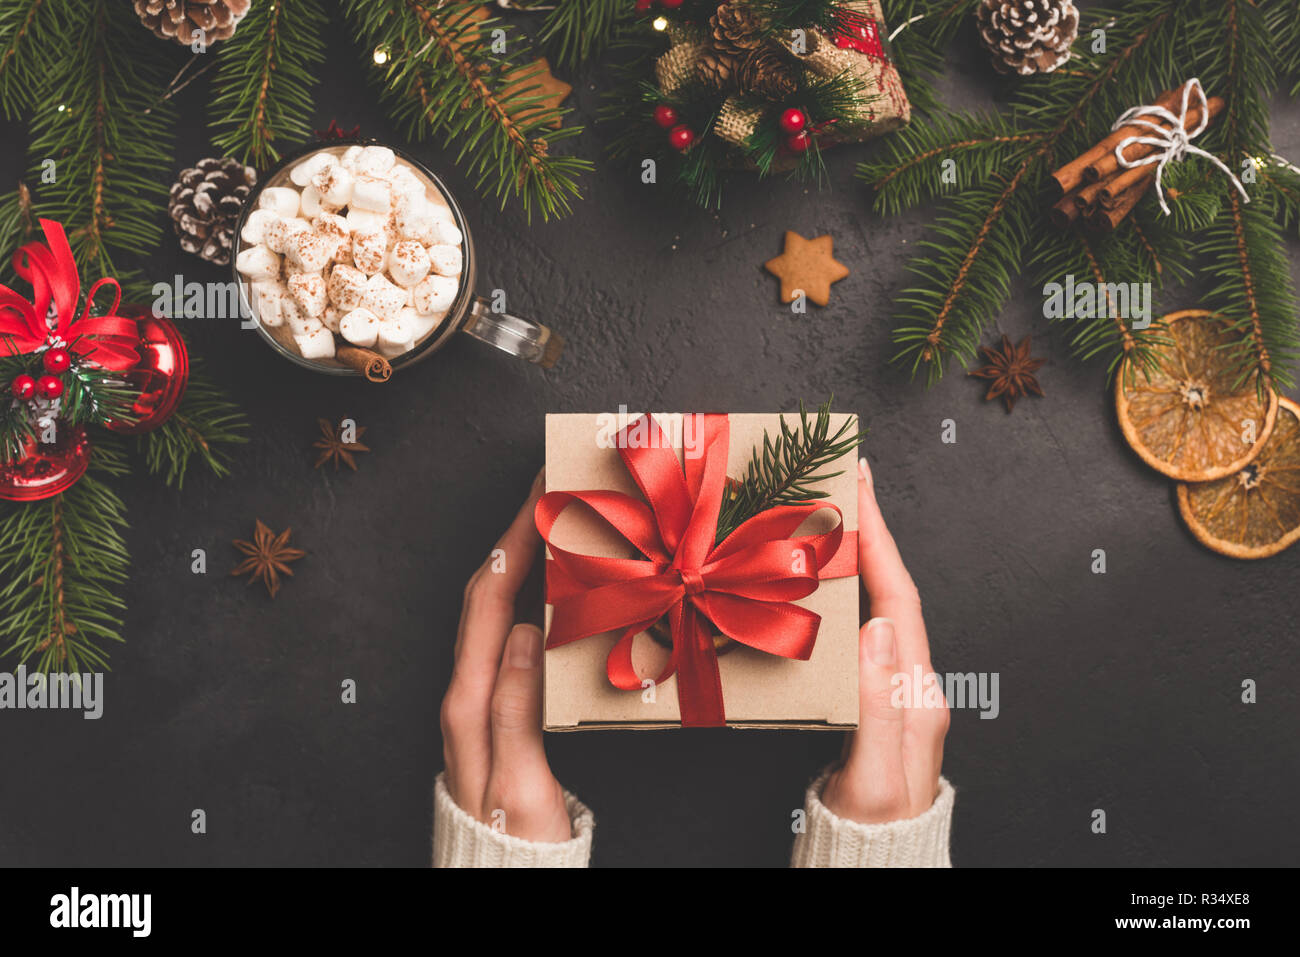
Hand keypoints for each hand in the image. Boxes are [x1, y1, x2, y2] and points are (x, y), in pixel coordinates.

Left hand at [439, 470, 570, 842]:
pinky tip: (553, 588)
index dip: (512, 543)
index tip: (537, 497)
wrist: (500, 875)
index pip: (488, 601)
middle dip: (514, 536)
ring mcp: (476, 693)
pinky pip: (507, 632)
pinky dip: (528, 596)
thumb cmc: (514, 836)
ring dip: (519, 560)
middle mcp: (465, 688)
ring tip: (553, 524)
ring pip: (495, 609)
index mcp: (468, 700)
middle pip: (485, 593)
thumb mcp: (519, 779)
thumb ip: (516, 707)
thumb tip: (526, 631)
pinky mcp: (493, 702)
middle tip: (547, 492)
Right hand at [821, 456, 949, 824]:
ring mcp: (894, 688)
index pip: (900, 597)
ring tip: (827, 521)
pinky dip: (842, 597)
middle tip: (841, 485)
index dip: (881, 539)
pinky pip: (858, 631)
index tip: (862, 486)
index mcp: (917, 690)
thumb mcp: (876, 769)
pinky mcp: (873, 698)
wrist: (878, 861)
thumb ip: (880, 702)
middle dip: (870, 534)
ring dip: (856, 560)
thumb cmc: (876, 823)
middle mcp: (911, 680)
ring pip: (874, 607)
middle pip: (891, 591)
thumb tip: (878, 627)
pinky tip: (818, 586)